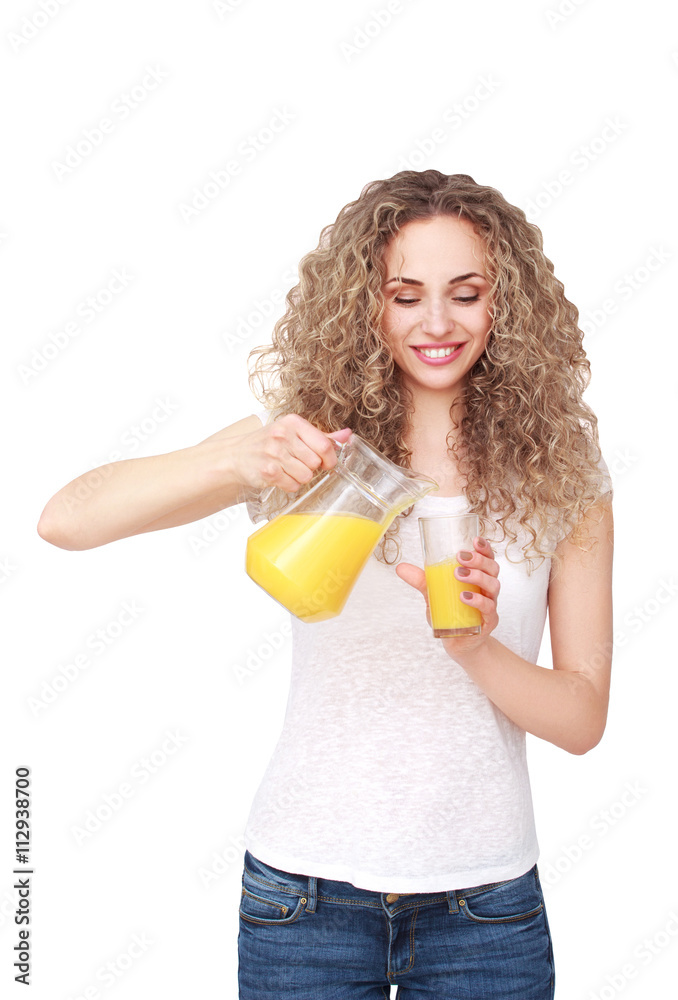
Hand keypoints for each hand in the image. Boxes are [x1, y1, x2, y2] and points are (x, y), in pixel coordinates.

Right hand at [231, 413, 351, 492]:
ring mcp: (274, 453)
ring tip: (287, 469)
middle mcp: (282, 435)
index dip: (330, 458)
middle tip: (297, 463)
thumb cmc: (268, 443)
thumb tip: (348, 435)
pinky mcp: (267, 471)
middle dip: (311, 467)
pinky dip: (289, 484)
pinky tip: (279, 476)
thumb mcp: (293, 432)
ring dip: (299, 477)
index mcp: (293, 422)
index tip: (327, 463)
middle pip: (316, 462)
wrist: (236, 455)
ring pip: (306, 476)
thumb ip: (321, 435)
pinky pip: (293, 485)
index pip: (324, 444)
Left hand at [396, 536, 500, 659]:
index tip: (474, 539)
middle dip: (478, 560)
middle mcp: (487, 588)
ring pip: (493, 585)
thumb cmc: (451, 613)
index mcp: (478, 577)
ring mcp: (490, 604)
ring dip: (477, 576)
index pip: (487, 558)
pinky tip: (464, 596)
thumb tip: (400, 567)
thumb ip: (421, 580)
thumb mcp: (434, 594)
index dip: (484, 547)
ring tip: (458, 574)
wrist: (458, 642)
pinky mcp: (489, 621)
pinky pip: (489, 608)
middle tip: (460, 557)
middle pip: (492, 568)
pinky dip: (477, 600)